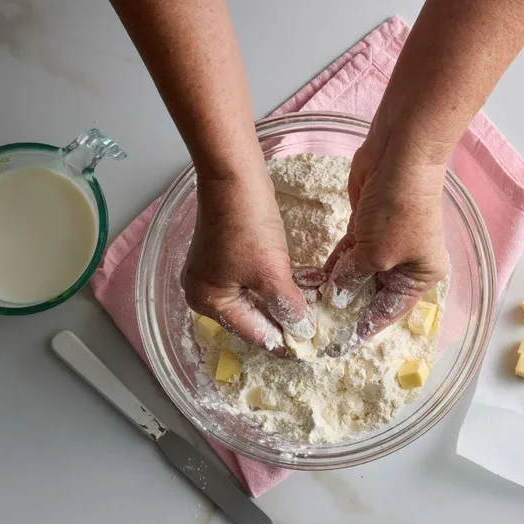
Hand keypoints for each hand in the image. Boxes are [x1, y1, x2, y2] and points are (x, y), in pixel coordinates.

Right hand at [182, 172, 314, 352]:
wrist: (236, 175)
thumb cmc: (247, 225)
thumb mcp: (271, 273)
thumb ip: (288, 307)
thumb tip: (303, 332)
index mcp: (207, 301)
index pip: (251, 333)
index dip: (283, 341)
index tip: (310, 347)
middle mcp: (205, 291)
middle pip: (253, 316)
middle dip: (286, 318)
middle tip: (317, 327)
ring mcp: (216, 271)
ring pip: (259, 296)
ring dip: (288, 298)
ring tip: (318, 305)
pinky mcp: (230, 254)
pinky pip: (258, 277)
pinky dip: (280, 281)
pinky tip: (308, 281)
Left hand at [322, 133, 448, 355]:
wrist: (400, 156)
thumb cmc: (399, 209)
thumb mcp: (376, 253)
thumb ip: (353, 278)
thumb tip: (336, 296)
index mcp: (420, 276)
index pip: (388, 312)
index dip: (363, 329)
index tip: (338, 346)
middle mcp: (405, 263)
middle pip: (371, 295)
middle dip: (345, 309)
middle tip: (316, 327)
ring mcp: (385, 244)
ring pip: (355, 274)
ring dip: (333, 288)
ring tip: (306, 306)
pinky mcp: (366, 228)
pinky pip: (346, 255)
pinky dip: (331, 267)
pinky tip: (310, 281)